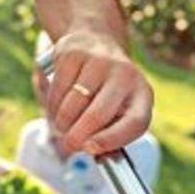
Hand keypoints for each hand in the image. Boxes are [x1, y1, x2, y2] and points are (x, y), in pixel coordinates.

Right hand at [43, 29, 152, 155]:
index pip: (135, 122)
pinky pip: (58, 89)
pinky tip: (56, 108)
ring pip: (73, 104)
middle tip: (69, 144)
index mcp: (142, 95)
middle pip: (98, 114)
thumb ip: (109, 134)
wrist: (95, 43)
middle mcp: (126, 75)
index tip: (90, 148)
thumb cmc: (107, 90)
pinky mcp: (75, 54)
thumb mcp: (118, 110)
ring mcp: (100, 61)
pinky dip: (53, 105)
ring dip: (62, 123)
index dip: (112, 139)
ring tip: (62, 127)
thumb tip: (92, 150)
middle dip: (77, 136)